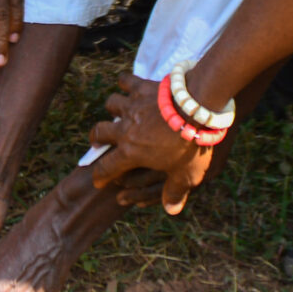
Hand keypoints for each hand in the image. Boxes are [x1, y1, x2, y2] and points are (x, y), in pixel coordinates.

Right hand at [84, 78, 212, 214]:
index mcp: (131, 153)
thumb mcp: (186, 174)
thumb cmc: (191, 144)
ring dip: (112, 109)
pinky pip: (126, 81)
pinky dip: (125, 82)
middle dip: (96, 138)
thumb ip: (175, 191)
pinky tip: (126, 83)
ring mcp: (132, 106)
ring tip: (117, 112)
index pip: (107, 168)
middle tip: (98, 142)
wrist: (197, 108)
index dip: (100, 177)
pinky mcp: (142, 87)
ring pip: (111, 105)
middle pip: (99, 132)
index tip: (97, 181)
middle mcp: (125, 129)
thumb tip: (171, 209)